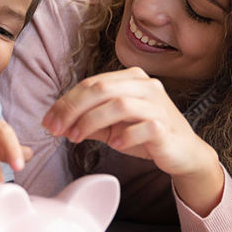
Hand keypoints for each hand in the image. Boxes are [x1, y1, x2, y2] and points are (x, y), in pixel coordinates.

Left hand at [42, 67, 207, 177]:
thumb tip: (57, 122)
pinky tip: (115, 144)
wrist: (183, 153)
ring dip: (91, 121)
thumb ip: (89, 121)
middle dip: (73, 109)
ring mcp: (158, 104)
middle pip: (101, 88)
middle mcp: (146, 86)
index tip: (48, 121)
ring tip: (77, 138)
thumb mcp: (113, 126)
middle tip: (57, 129)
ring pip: (119, 104)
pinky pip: (142, 126)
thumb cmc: (147, 136)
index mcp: (131, 79)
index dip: (66, 101)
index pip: (91, 83)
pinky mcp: (166, 126)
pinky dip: (124, 135)